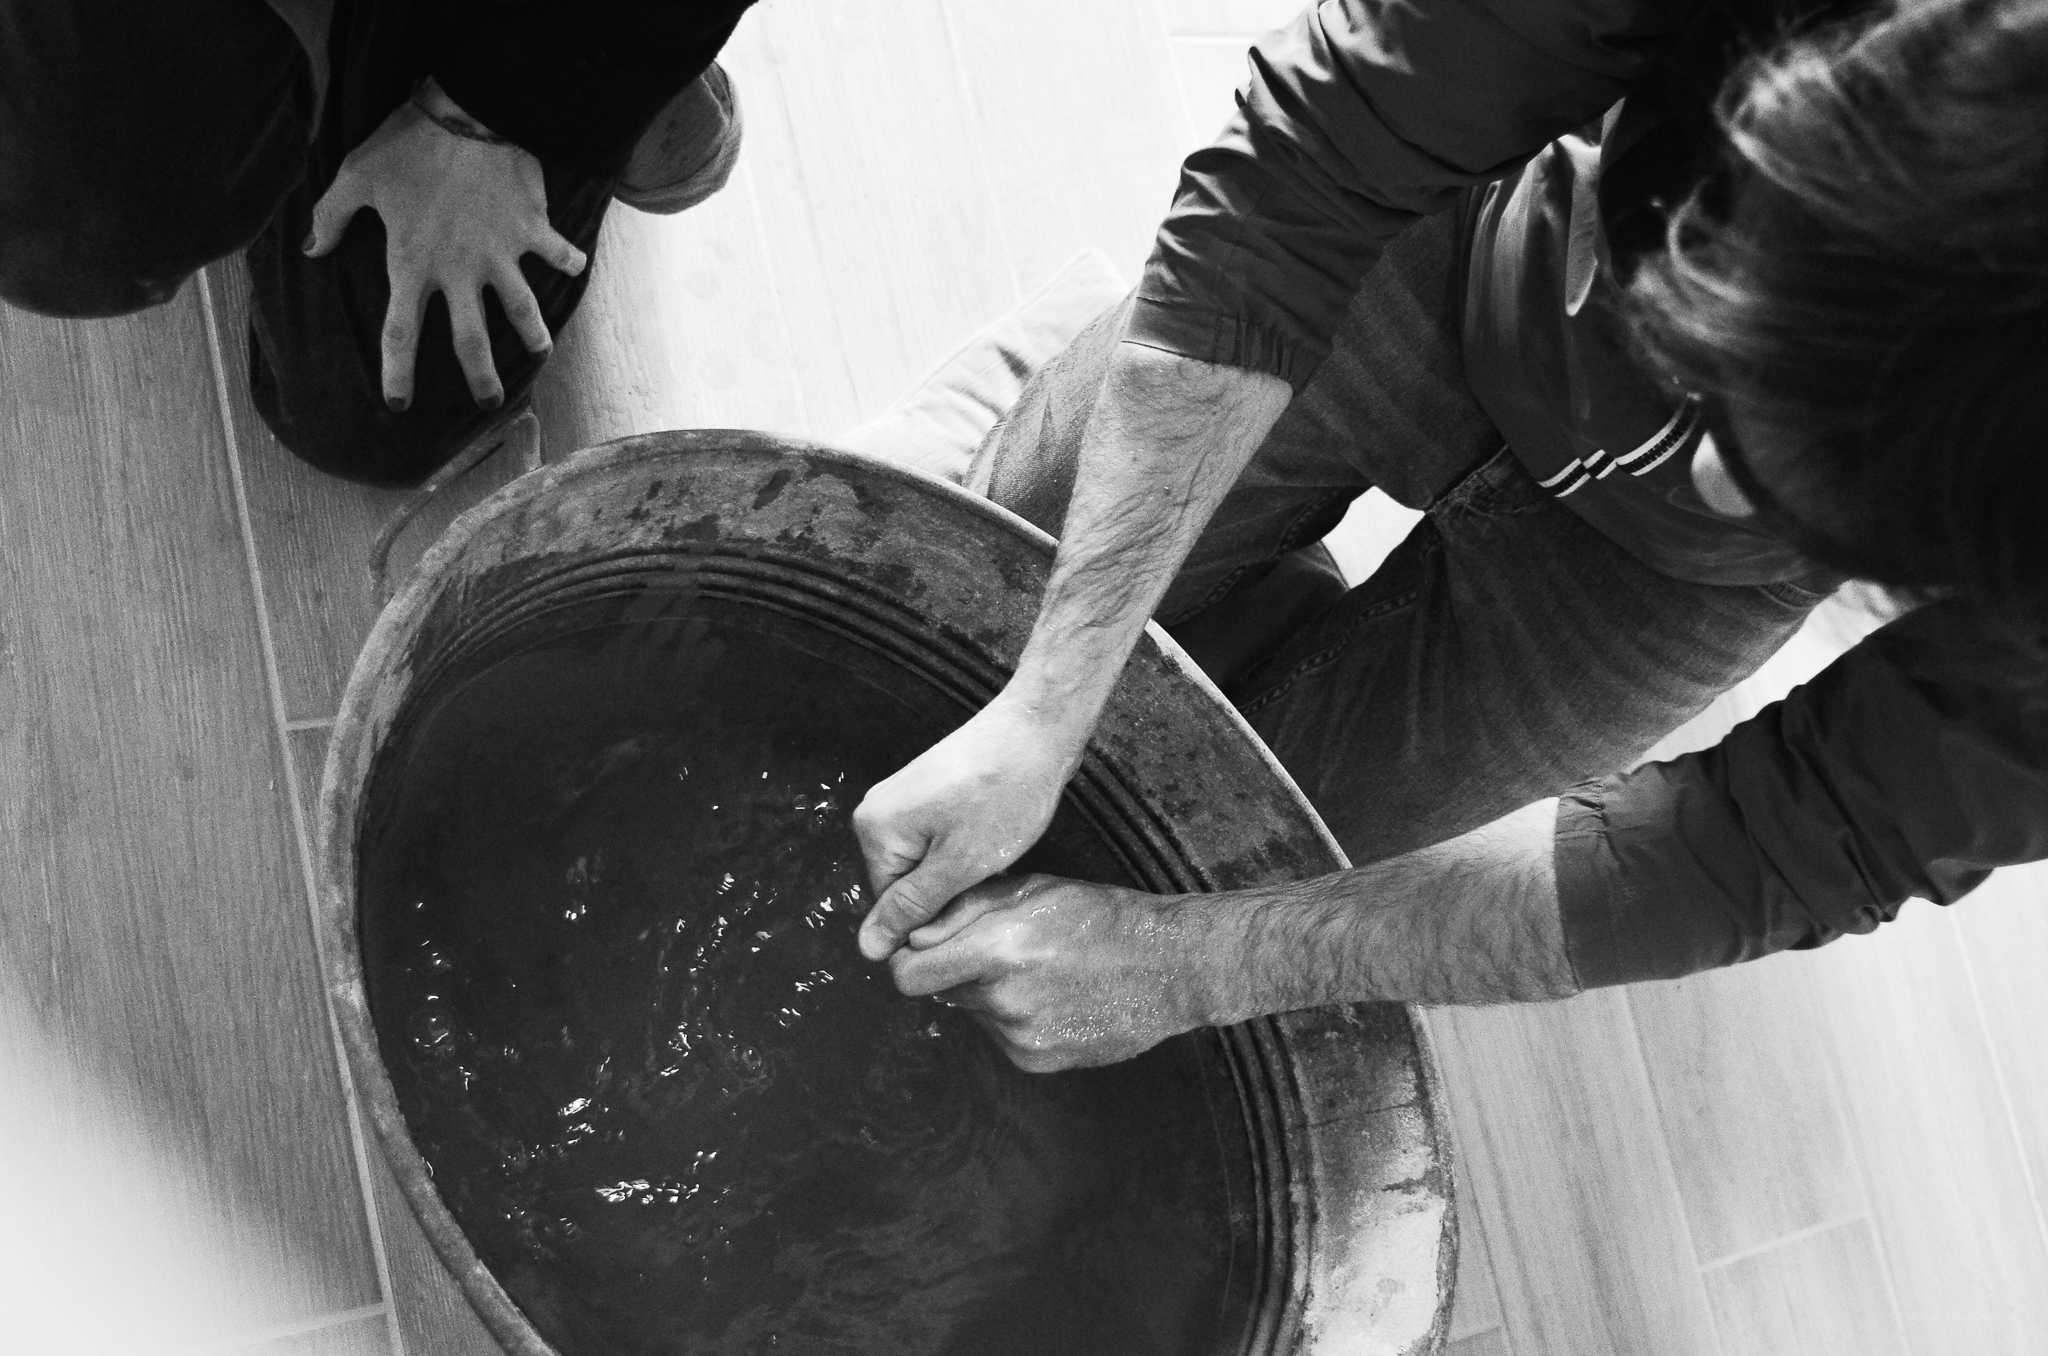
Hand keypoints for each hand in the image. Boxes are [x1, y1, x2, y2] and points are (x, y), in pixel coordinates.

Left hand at [304, 80, 587, 411]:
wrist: (468, 113)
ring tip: (540, 352)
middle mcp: (459, 270)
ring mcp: (500, 253)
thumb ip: (331, 216)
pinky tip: (577, 268)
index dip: (397, 374)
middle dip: (479, 377)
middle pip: (470, 340)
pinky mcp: (531, 229)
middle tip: (487, 404)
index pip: (400, 333)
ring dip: (532, 335)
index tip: (399, 405)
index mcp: (412, 264)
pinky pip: (556, 252)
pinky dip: (569, 260)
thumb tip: (312, 250)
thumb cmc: (407, 144)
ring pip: (521, 310)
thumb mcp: (356, 176)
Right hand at [852, 696, 1081, 961]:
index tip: (973, 897)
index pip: (890, 907)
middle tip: (990, 874)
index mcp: (874, 832)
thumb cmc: (1003, 795)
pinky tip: (995, 836)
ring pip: (927, 864)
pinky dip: (967, 847)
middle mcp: (876, 812)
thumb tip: (867, 950)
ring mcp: (902, 798)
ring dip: (961, 870)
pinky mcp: (929, 790)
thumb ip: (911, 908)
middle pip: (906, 884)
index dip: (935, 915)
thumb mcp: (959, 865)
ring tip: (995, 851)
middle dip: (948, 890)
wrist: (1037, 727)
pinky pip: (938, 840)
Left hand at [889, 874, 1207, 1071]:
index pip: (909, 974)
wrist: (1170, 968)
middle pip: (940, 993)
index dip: (908, 960)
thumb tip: (912, 936)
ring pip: (974, 1013)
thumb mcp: (1033, 889)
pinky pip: (1002, 1036)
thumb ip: (965, 911)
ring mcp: (1021, 1036)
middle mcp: (1004, 999)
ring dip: (990, 993)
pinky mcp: (1037, 1060)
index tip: (921, 950)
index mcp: (999, 950)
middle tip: (997, 951)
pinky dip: (1016, 1018)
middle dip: (956, 971)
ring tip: (1038, 971)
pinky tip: (1053, 997)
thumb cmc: (1103, 917)